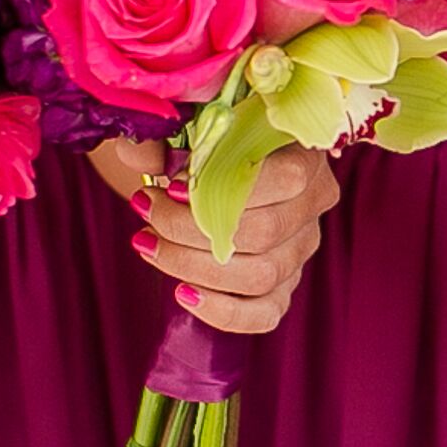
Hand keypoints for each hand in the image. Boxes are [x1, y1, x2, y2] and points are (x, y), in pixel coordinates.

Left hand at [92, 137, 340, 335]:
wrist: (198, 174)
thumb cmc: (200, 145)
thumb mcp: (186, 130)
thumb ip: (164, 140)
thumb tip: (134, 151)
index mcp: (306, 156)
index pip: (287, 178)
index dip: (228, 187)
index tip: (171, 187)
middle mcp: (313, 206)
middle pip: (265, 232)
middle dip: (192, 227)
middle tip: (147, 210)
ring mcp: (300, 251)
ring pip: (260, 275)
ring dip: (193, 264)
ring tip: (148, 243)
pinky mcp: (283, 288)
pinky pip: (262, 315)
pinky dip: (221, 311)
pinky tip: (182, 292)